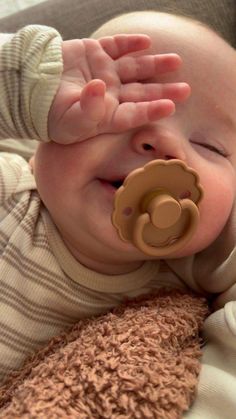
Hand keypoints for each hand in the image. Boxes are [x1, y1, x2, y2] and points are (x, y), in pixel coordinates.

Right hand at [48, 34, 189, 143]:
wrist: (30, 91)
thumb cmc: (50, 115)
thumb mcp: (68, 120)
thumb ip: (87, 109)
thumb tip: (101, 88)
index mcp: (107, 115)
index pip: (134, 114)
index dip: (152, 110)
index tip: (170, 107)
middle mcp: (110, 95)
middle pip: (142, 92)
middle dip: (163, 90)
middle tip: (186, 89)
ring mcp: (104, 73)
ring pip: (135, 68)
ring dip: (155, 64)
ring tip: (176, 62)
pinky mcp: (94, 54)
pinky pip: (116, 46)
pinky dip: (130, 43)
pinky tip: (147, 42)